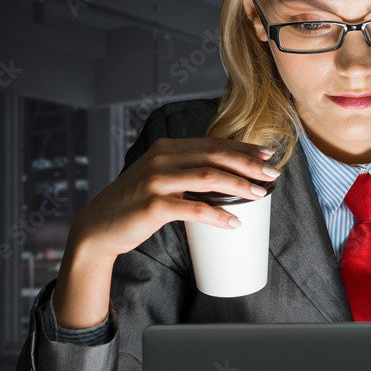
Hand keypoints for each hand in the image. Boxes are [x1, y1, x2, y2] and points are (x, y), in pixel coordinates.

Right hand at [69, 137, 279, 259]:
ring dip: (240, 185)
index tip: (267, 154)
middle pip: (215, 155)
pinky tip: (234, 222)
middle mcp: (162, 159)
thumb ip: (185, 172)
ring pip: (209, 177)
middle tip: (272, 174)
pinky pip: (195, 209)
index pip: (212, 143)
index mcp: (166, 148)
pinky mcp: (153, 206)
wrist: (98, 227)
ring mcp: (156, 181)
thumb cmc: (134, 205)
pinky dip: (219, 215)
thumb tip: (226, 177)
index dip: (243, 147)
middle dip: (249, 163)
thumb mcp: (159, 178)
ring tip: (260, 195)